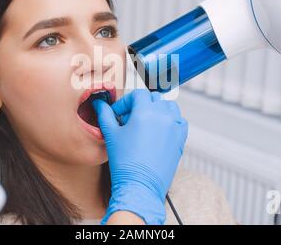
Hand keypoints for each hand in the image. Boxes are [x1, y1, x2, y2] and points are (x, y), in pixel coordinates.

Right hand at [92, 89, 187, 224]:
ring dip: (157, 109)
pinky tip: (158, 132)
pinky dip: (170, 121)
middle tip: (129, 119)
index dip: (126, 102)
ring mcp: (175, 127)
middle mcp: (163, 116)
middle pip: (153, 98)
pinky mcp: (181, 139)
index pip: (138, 94)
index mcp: (145, 112)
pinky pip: (179, 121)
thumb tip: (99, 104)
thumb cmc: (125, 163)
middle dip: (140, 105)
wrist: (140, 187)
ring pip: (169, 107)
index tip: (119, 113)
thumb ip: (105, 115)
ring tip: (145, 123)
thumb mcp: (111, 135)